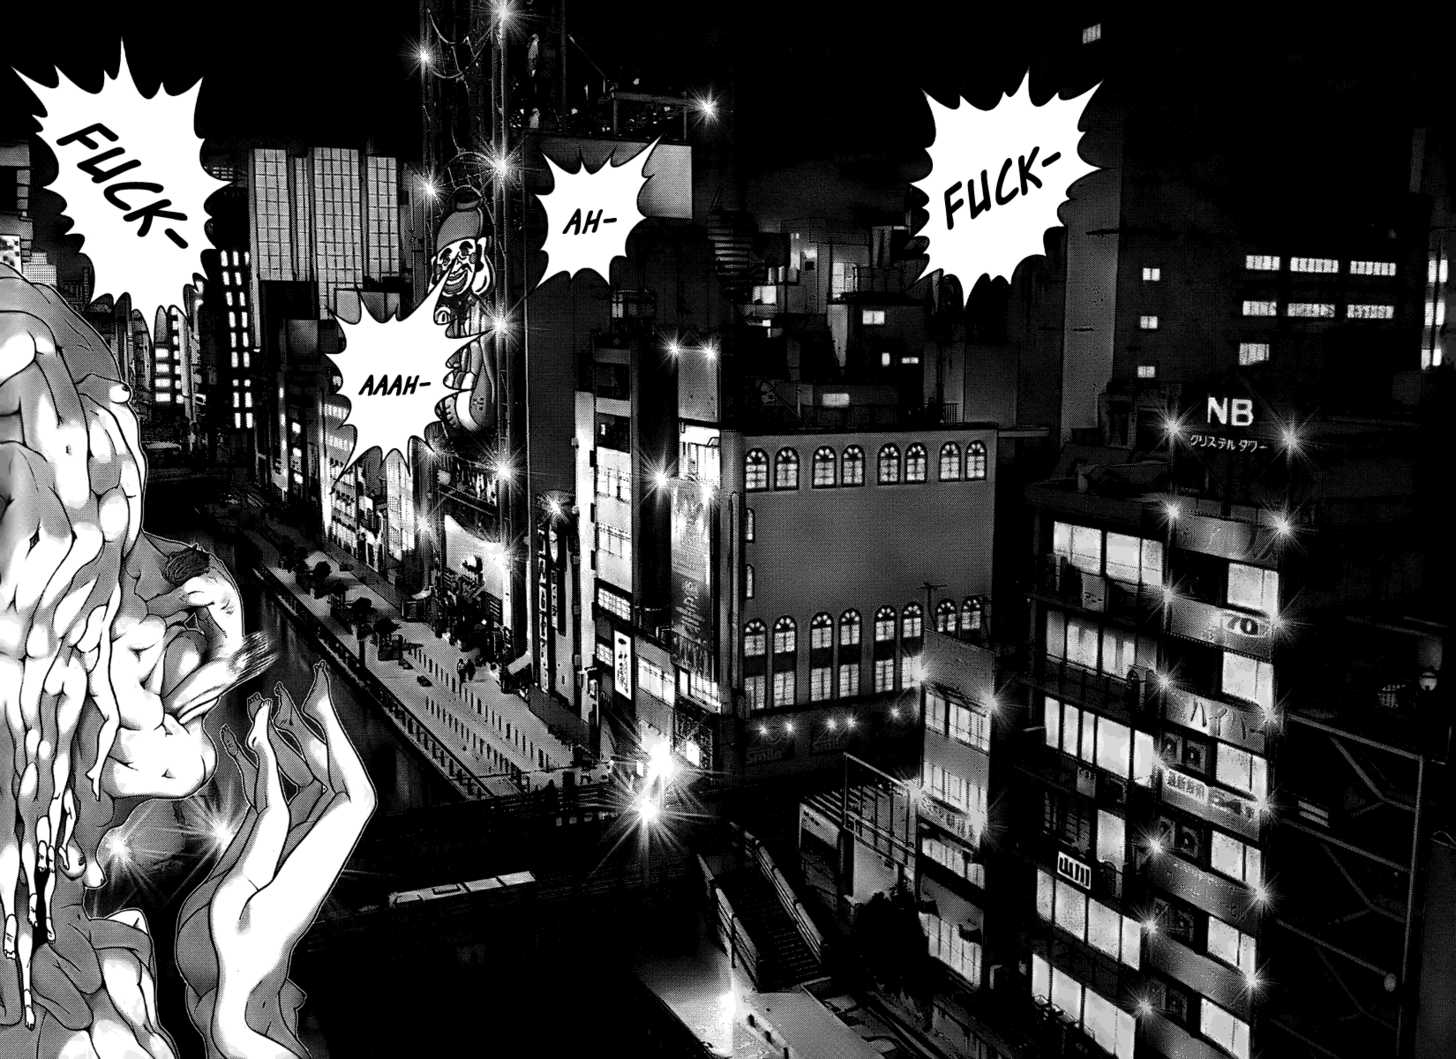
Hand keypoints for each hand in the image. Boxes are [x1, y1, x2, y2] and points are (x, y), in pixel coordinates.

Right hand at [174, 664, 374, 1058]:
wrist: (224, 998)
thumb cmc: (229, 962)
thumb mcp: (234, 899)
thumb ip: (255, 845)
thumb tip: (273, 792)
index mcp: (318, 861)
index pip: (352, 795)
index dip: (344, 749)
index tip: (322, 709)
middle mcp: (312, 850)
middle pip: (330, 779)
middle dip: (318, 733)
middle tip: (300, 689)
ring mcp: (290, 849)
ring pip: (303, 785)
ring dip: (290, 745)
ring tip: (269, 705)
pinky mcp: (266, 853)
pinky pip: (274, 801)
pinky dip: (265, 770)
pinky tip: (251, 743)